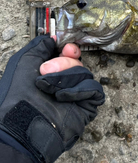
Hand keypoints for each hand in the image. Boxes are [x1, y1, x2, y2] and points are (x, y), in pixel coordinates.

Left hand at [0, 36, 104, 162]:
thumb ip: (39, 46)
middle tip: (46, 70)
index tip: (64, 48)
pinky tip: (63, 96)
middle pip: (78, 62)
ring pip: (86, 74)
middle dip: (64, 62)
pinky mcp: (86, 107)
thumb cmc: (17, 94)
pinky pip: (94, 90)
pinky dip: (80, 89)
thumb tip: (53, 38)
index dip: (70, 49)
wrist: (22, 123)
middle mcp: (64, 83)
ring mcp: (76, 96)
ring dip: (66, 77)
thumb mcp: (24, 62)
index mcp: (50, 73)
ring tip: (49, 89)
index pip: (69, 55)